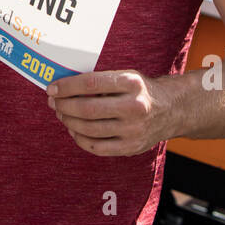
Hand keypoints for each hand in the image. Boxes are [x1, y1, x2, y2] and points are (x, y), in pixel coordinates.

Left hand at [47, 71, 169, 156]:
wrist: (172, 110)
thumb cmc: (141, 90)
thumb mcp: (126, 76)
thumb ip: (100, 81)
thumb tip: (63, 86)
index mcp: (132, 83)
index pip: (91, 84)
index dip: (67, 86)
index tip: (52, 88)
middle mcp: (134, 107)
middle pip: (87, 109)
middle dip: (63, 105)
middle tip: (53, 102)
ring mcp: (133, 130)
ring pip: (89, 129)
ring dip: (68, 121)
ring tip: (61, 114)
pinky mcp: (131, 147)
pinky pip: (97, 147)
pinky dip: (79, 138)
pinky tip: (74, 129)